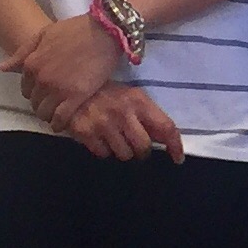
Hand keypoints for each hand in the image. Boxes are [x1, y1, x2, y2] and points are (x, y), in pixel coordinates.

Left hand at [13, 10, 123, 125]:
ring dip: (49, 115)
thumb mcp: (44, 34)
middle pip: (34, 102)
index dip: (34, 92)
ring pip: (45, 113)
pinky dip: (59, 124)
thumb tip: (2, 68)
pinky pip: (61, 119)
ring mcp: (57, 90)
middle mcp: (41, 79)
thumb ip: (23, 52)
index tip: (44, 93)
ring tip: (58, 113)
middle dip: (42, 104)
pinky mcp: (75, 97)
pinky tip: (62, 125)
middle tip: (53, 102)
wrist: (103, 32)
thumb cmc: (75, 30)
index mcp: (31, 64)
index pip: (25, 88)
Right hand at [65, 83, 184, 161]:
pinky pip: (104, 154)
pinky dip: (104, 150)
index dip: (174, 145)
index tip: (177, 158)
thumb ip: (148, 116)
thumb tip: (165, 139)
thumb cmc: (106, 94)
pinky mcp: (86, 134)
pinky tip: (100, 138)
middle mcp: (124, 114)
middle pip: (143, 148)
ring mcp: (104, 124)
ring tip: (114, 138)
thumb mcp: (131, 97)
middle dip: (142, 151)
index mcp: (139, 101)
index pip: (165, 126)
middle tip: (134, 145)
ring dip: (122, 151)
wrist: (70, 88)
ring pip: (124, 155)